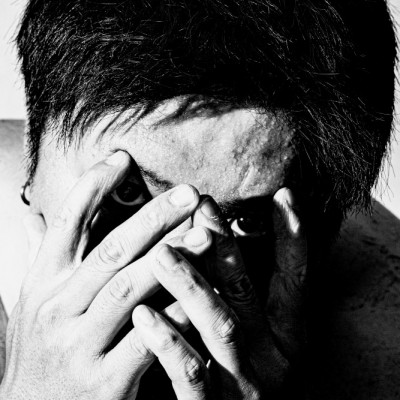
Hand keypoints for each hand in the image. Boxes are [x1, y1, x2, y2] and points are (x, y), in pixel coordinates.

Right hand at [0, 151, 210, 399]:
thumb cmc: (41, 352)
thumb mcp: (31, 304)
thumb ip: (41, 259)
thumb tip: (36, 216)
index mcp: (42, 283)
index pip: (65, 221)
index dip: (93, 185)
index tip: (123, 157)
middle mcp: (57, 309)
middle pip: (111, 251)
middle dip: (153, 218)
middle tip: (190, 193)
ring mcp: (79, 345)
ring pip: (132, 289)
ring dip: (173, 258)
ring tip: (207, 233)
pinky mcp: (104, 381)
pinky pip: (148, 338)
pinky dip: (176, 313)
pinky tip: (201, 294)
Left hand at [131, 188, 306, 398]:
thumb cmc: (242, 373)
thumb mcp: (257, 337)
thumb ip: (243, 297)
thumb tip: (226, 241)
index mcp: (287, 336)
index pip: (296, 279)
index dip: (295, 238)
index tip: (284, 196)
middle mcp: (271, 356)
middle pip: (247, 292)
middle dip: (224, 246)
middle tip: (201, 204)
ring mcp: (241, 383)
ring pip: (219, 326)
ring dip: (191, 286)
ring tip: (162, 252)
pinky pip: (189, 373)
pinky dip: (167, 341)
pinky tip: (143, 314)